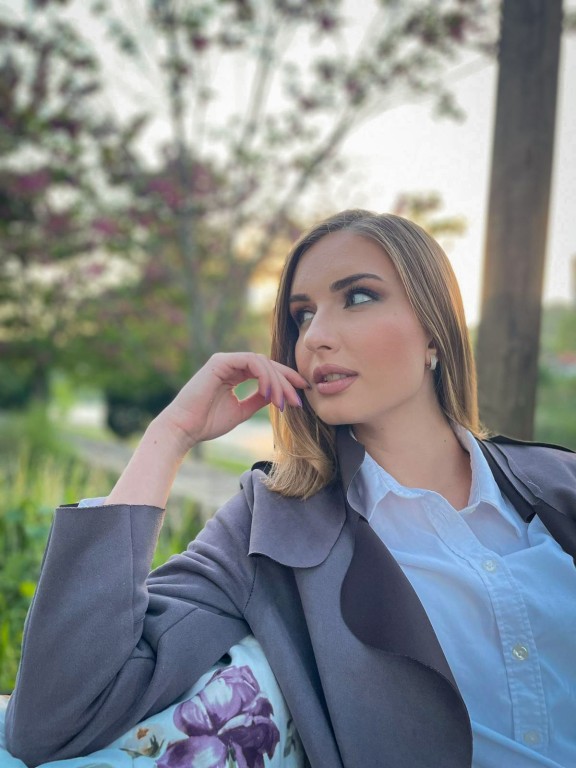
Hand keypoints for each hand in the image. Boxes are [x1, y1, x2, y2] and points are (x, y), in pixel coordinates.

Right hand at [157, 352, 308, 452]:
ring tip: (283, 402)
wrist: (185, 429)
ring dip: (277, 382)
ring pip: (262, 362)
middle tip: (298, 399)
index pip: (266, 371)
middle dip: (286, 381)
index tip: (302, 394)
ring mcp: (225, 360)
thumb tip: (278, 394)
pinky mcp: (220, 361)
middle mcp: (230, 364)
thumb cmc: (207, 423)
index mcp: (234, 373)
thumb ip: (258, 399)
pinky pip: (251, 362)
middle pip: (268, 365)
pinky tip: (269, 393)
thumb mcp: (242, 411)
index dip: (286, 381)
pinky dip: (264, 376)